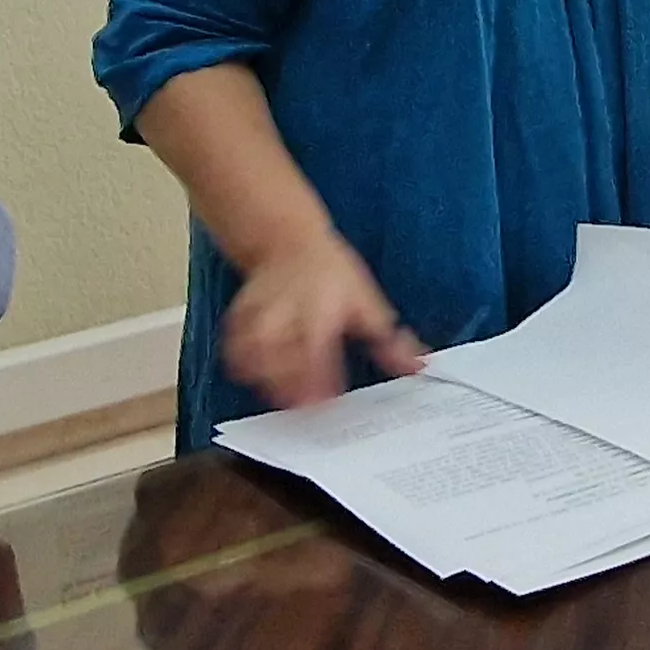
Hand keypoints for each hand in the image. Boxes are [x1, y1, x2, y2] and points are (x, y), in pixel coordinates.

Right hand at [225, 234, 426, 411]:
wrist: (288, 239)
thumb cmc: (332, 272)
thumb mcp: (368, 301)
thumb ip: (388, 341)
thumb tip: (415, 367)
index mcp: (322, 308)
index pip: (318, 348)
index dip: (320, 378)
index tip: (328, 401)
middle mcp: (288, 310)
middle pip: (279, 353)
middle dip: (287, 384)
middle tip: (301, 410)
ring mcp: (261, 312)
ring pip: (252, 350)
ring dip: (263, 377)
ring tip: (279, 398)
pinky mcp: (241, 313)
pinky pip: (233, 343)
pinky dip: (242, 363)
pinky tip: (256, 377)